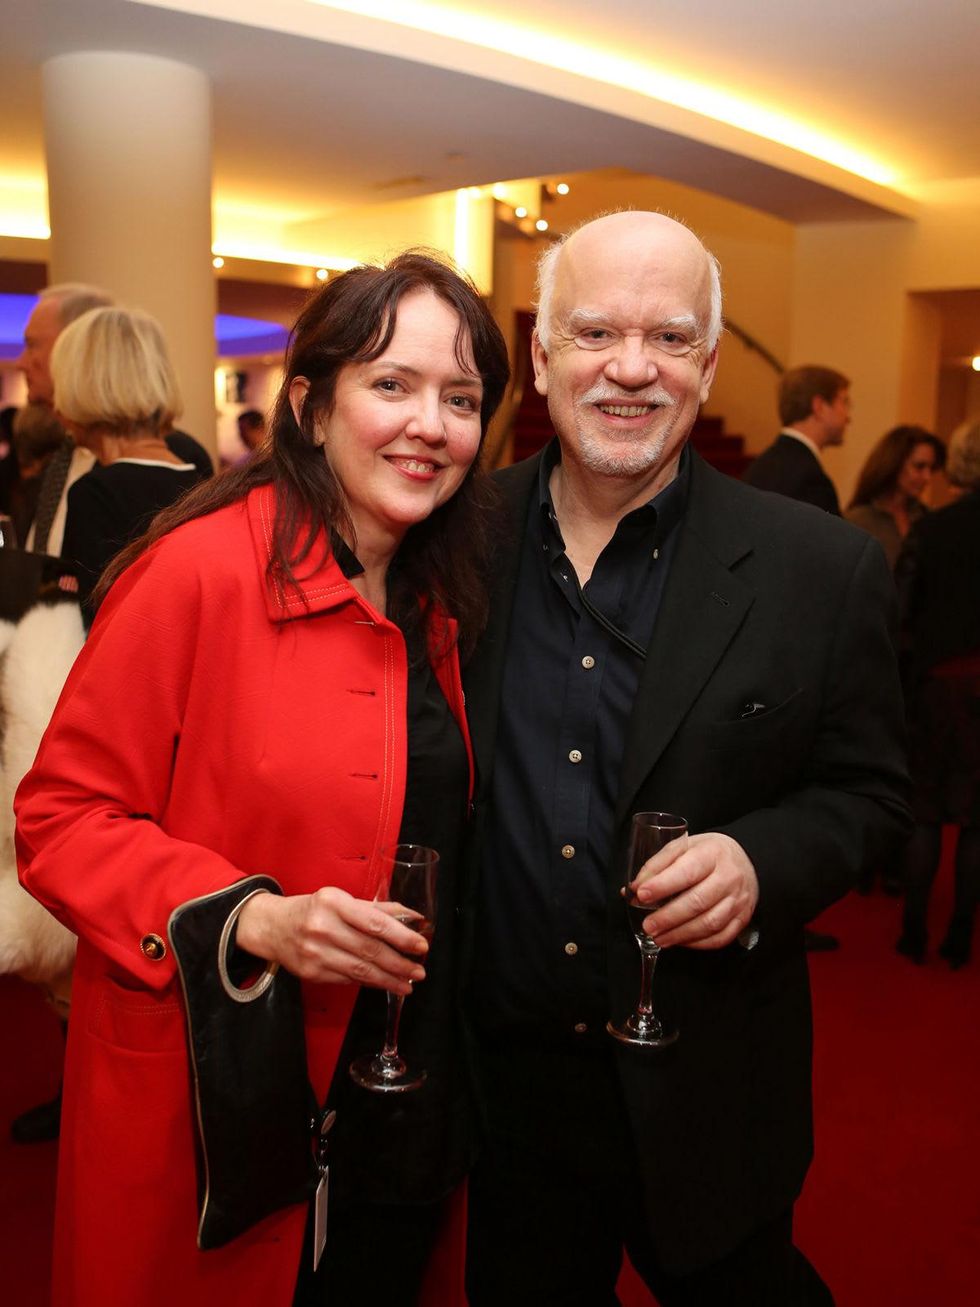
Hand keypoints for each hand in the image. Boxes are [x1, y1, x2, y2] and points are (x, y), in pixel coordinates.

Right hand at [234, 888, 427, 993]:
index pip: (374, 922)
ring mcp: (315, 952)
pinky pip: (347, 979)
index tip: (421, 945)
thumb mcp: (341, 900)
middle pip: (370, 949)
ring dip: (388, 979)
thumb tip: (412, 918)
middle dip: (399, 963)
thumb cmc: (313, 910)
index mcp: (333, 902)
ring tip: (408, 983)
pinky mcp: (311, 973)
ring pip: (360, 970)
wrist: (272, 927)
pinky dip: (368, 982)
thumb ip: (376, 909)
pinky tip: (383, 983)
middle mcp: (322, 927)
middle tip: (419, 970)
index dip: (401, 936)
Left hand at [632, 832, 757, 949]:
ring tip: (659, 937)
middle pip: (698, 901)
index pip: (687, 871)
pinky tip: (680, 940)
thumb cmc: (708, 854)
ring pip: (709, 923)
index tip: (641, 895)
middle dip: (668, 917)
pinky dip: (698, 943)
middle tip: (648, 925)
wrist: (745, 860)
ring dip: (681, 934)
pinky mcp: (742, 918)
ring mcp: (738, 900)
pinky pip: (721, 937)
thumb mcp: (683, 847)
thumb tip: (635, 887)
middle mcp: (729, 877)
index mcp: (712, 853)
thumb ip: (658, 865)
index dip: (663, 885)